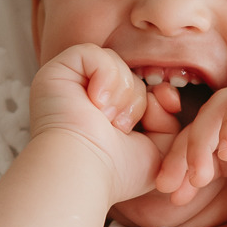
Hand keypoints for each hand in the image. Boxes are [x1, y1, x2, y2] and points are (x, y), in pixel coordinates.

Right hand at [28, 43, 165, 202]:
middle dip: (139, 100)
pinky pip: (94, 53)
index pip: (138, 87)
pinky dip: (106, 76)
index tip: (169, 107)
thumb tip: (163, 93)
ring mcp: (69, 83)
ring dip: (123, 93)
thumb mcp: (157, 148)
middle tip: (122, 127)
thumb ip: (168, 119)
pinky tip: (97, 103)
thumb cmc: (116, 171)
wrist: (83, 173)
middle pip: (130, 75)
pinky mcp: (57, 70)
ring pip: (115, 62)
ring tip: (107, 119)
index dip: (158, 94)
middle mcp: (83, 98)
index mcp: (103, 116)